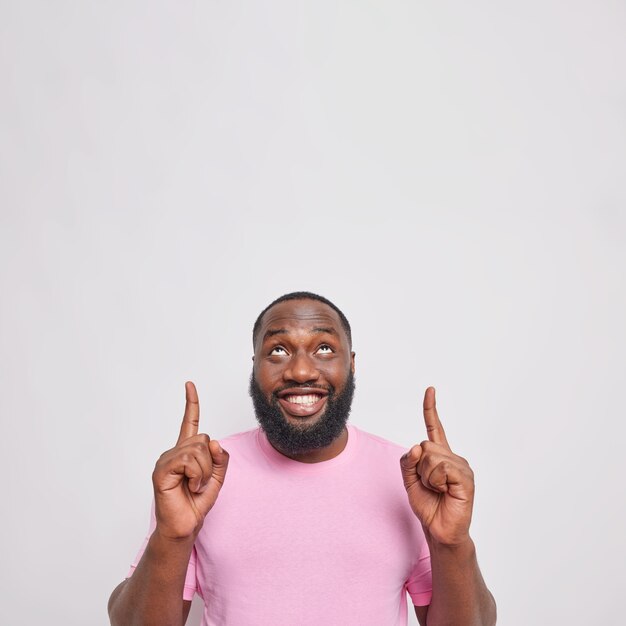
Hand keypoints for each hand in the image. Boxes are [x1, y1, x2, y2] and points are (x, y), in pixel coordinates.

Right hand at [152, 381, 228, 539]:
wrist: (185, 525)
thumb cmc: (197, 502)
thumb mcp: (217, 477)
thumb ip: (220, 458)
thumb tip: (213, 441)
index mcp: (186, 451)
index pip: (190, 422)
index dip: (191, 403)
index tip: (189, 385)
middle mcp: (174, 452)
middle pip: (203, 439)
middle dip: (211, 462)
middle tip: (201, 481)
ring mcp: (166, 460)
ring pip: (198, 449)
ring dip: (205, 471)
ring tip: (195, 486)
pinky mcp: (161, 471)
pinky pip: (188, 461)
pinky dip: (197, 475)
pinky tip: (189, 487)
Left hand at [400, 387, 474, 546]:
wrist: (439, 530)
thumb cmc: (427, 505)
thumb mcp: (409, 481)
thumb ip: (408, 462)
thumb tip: (417, 446)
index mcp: (440, 455)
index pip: (434, 427)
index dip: (431, 409)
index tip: (430, 390)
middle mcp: (453, 457)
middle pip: (424, 446)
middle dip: (419, 468)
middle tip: (429, 485)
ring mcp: (461, 466)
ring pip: (431, 458)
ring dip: (427, 477)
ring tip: (438, 490)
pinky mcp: (466, 478)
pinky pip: (442, 469)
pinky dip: (437, 482)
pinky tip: (446, 492)